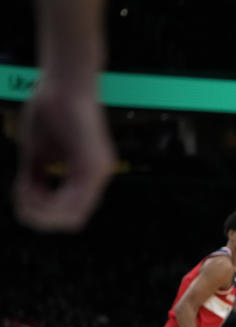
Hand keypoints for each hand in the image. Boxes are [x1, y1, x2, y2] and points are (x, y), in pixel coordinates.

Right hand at [14, 82, 114, 231]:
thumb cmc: (50, 108)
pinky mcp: (93, 166)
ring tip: (22, 190)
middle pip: (71, 221)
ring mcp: (99, 173)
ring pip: (73, 217)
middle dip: (40, 216)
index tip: (20, 194)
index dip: (41, 212)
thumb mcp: (38, 152)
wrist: (62, 80)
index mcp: (87, 175)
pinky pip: (73, 202)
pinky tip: (29, 187)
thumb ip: (37, 178)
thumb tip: (27, 202)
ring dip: (41, 211)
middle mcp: (98, 177)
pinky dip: (47, 202)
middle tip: (19, 196)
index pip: (68, 213)